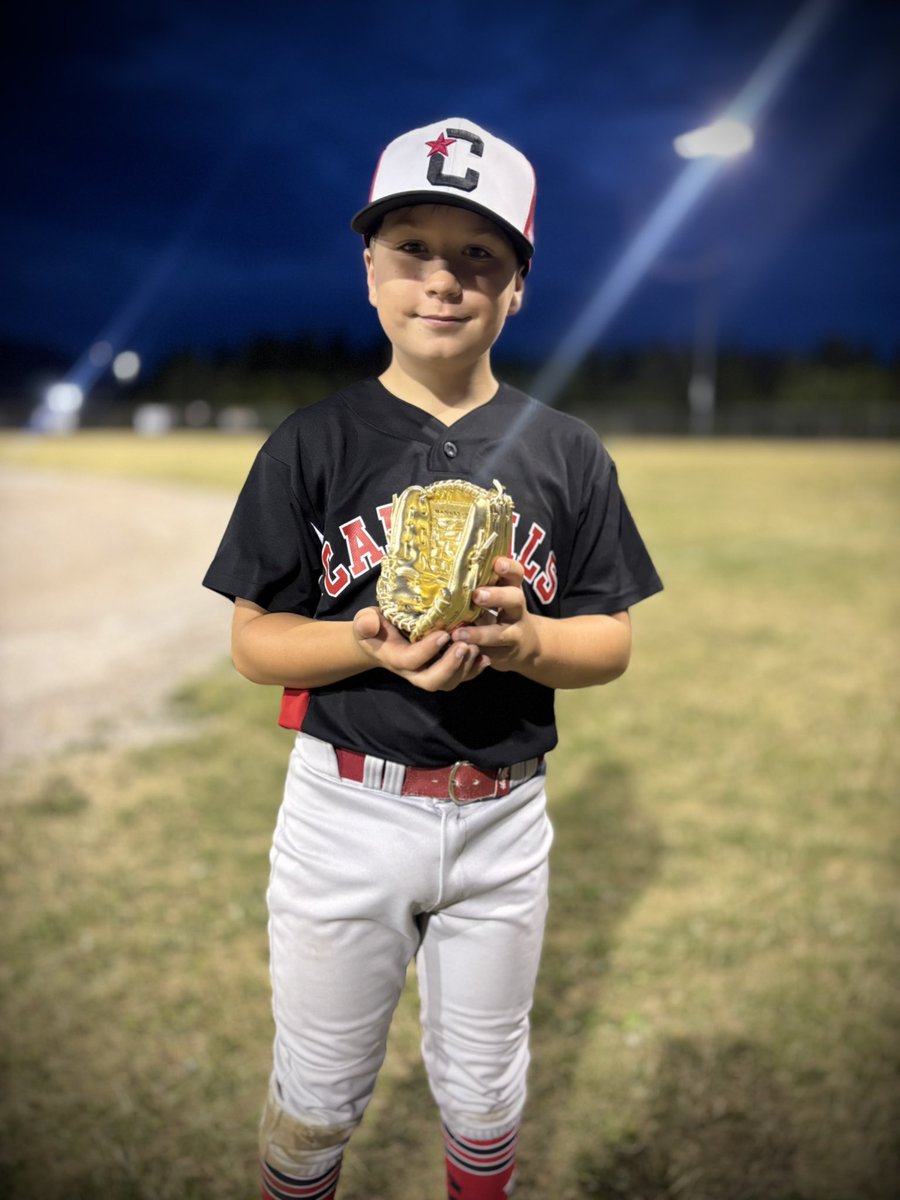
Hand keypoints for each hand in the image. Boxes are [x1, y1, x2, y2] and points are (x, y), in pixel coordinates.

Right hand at [352, 606, 488, 691]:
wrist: (381, 639)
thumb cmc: (376, 626)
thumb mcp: (366, 620)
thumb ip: (365, 622)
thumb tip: (369, 624)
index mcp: (396, 658)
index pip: (411, 660)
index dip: (428, 650)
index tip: (443, 633)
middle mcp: (413, 672)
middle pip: (433, 681)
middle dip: (451, 667)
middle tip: (464, 646)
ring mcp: (429, 673)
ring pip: (449, 682)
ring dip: (465, 668)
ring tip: (476, 647)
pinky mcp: (443, 670)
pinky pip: (460, 677)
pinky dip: (474, 670)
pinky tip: (485, 657)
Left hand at [449, 557, 538, 672]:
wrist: (523, 646)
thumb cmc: (500, 613)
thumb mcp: (496, 597)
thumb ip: (480, 585)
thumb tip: (445, 567)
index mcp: (511, 590)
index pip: (516, 574)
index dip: (509, 568)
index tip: (497, 563)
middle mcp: (516, 611)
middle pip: (515, 599)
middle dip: (497, 596)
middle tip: (478, 595)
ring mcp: (514, 634)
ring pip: (502, 634)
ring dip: (480, 634)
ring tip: (458, 634)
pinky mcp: (505, 655)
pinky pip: (491, 654)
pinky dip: (475, 652)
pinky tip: (459, 651)